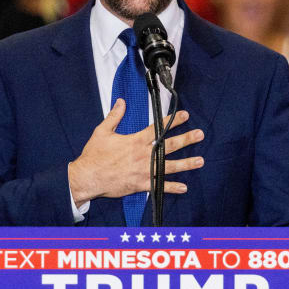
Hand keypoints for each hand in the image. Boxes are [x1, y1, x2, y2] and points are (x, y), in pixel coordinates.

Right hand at [68, 99, 204, 205]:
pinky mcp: (140, 184)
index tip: (186, 116)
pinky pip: (159, 186)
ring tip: (200, 160)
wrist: (87, 177)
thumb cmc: (94, 155)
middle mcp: (143, 155)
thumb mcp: (102, 131)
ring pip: (169, 167)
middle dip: (186, 139)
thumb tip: (121, 102)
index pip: (158, 128)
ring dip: (186, 164)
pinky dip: (172, 187)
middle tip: (200, 135)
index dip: (173, 121)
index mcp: (135, 141)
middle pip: (169, 146)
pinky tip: (184, 187)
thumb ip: (114, 116)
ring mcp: (143, 171)